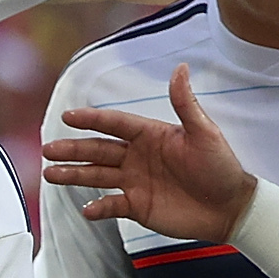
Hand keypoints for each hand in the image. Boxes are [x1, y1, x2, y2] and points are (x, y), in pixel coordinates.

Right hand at [42, 64, 258, 242]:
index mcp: (151, 136)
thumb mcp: (205, 133)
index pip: (115, 124)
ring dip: (73, 175)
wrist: (230, 208)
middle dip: (73, 150)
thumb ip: (185, 103)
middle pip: (98, 150)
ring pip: (96, 176)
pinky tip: (87, 209)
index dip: (92, 120)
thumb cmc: (221, 167)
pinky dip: (97, 207)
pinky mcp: (136, 206)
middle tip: (49, 149)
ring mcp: (134, 182)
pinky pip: (110, 205)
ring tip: (51, 174)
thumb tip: (180, 68)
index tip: (69, 117)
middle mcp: (137, 157)